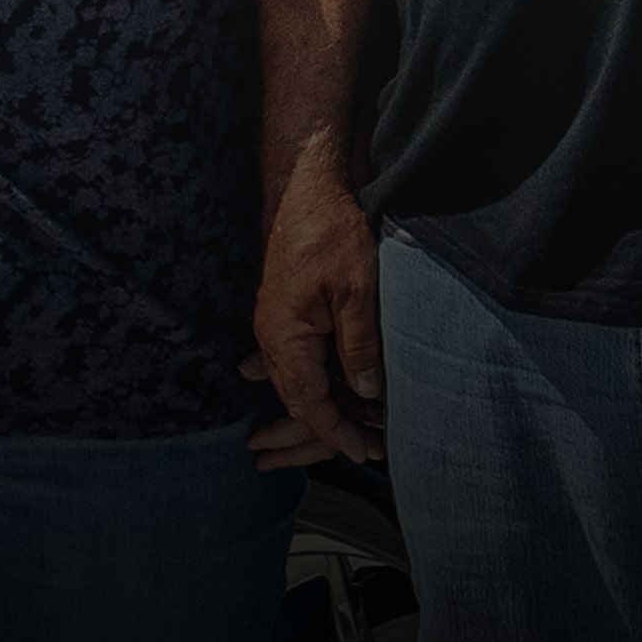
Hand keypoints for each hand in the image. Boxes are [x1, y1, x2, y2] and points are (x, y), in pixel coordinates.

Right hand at [245, 145, 383, 468]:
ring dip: (325, 403)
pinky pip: (295, 358)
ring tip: (359, 423)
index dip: (335, 433)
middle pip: (298, 399)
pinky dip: (315, 379)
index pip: (308, 403)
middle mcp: (272, 335)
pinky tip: (329, 389)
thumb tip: (366, 391)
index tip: (363, 452)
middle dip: (331, 427)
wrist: (308, 189)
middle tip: (369, 446)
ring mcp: (274, 323)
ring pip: (296, 380)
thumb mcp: (357, 290)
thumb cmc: (331, 231)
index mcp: (285, 336)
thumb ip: (360, 345)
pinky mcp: (283, 311)